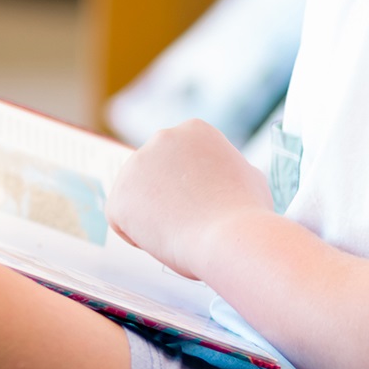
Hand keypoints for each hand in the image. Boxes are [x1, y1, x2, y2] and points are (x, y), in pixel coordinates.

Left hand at [107, 119, 274, 280]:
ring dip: (151, 215)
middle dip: (167, 198)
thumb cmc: (246, 212)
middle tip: (191, 222)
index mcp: (194, 130)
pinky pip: (120, 220)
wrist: (231, 236)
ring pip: (136, 197)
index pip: (180, 160)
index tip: (205, 204)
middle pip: (155, 175)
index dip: (191, 188)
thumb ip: (229, 170)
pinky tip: (163, 238)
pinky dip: (137, 235)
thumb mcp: (249, 176)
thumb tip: (227, 175)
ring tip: (181, 230)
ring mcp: (136, 165)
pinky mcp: (119, 196)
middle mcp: (162, 138)